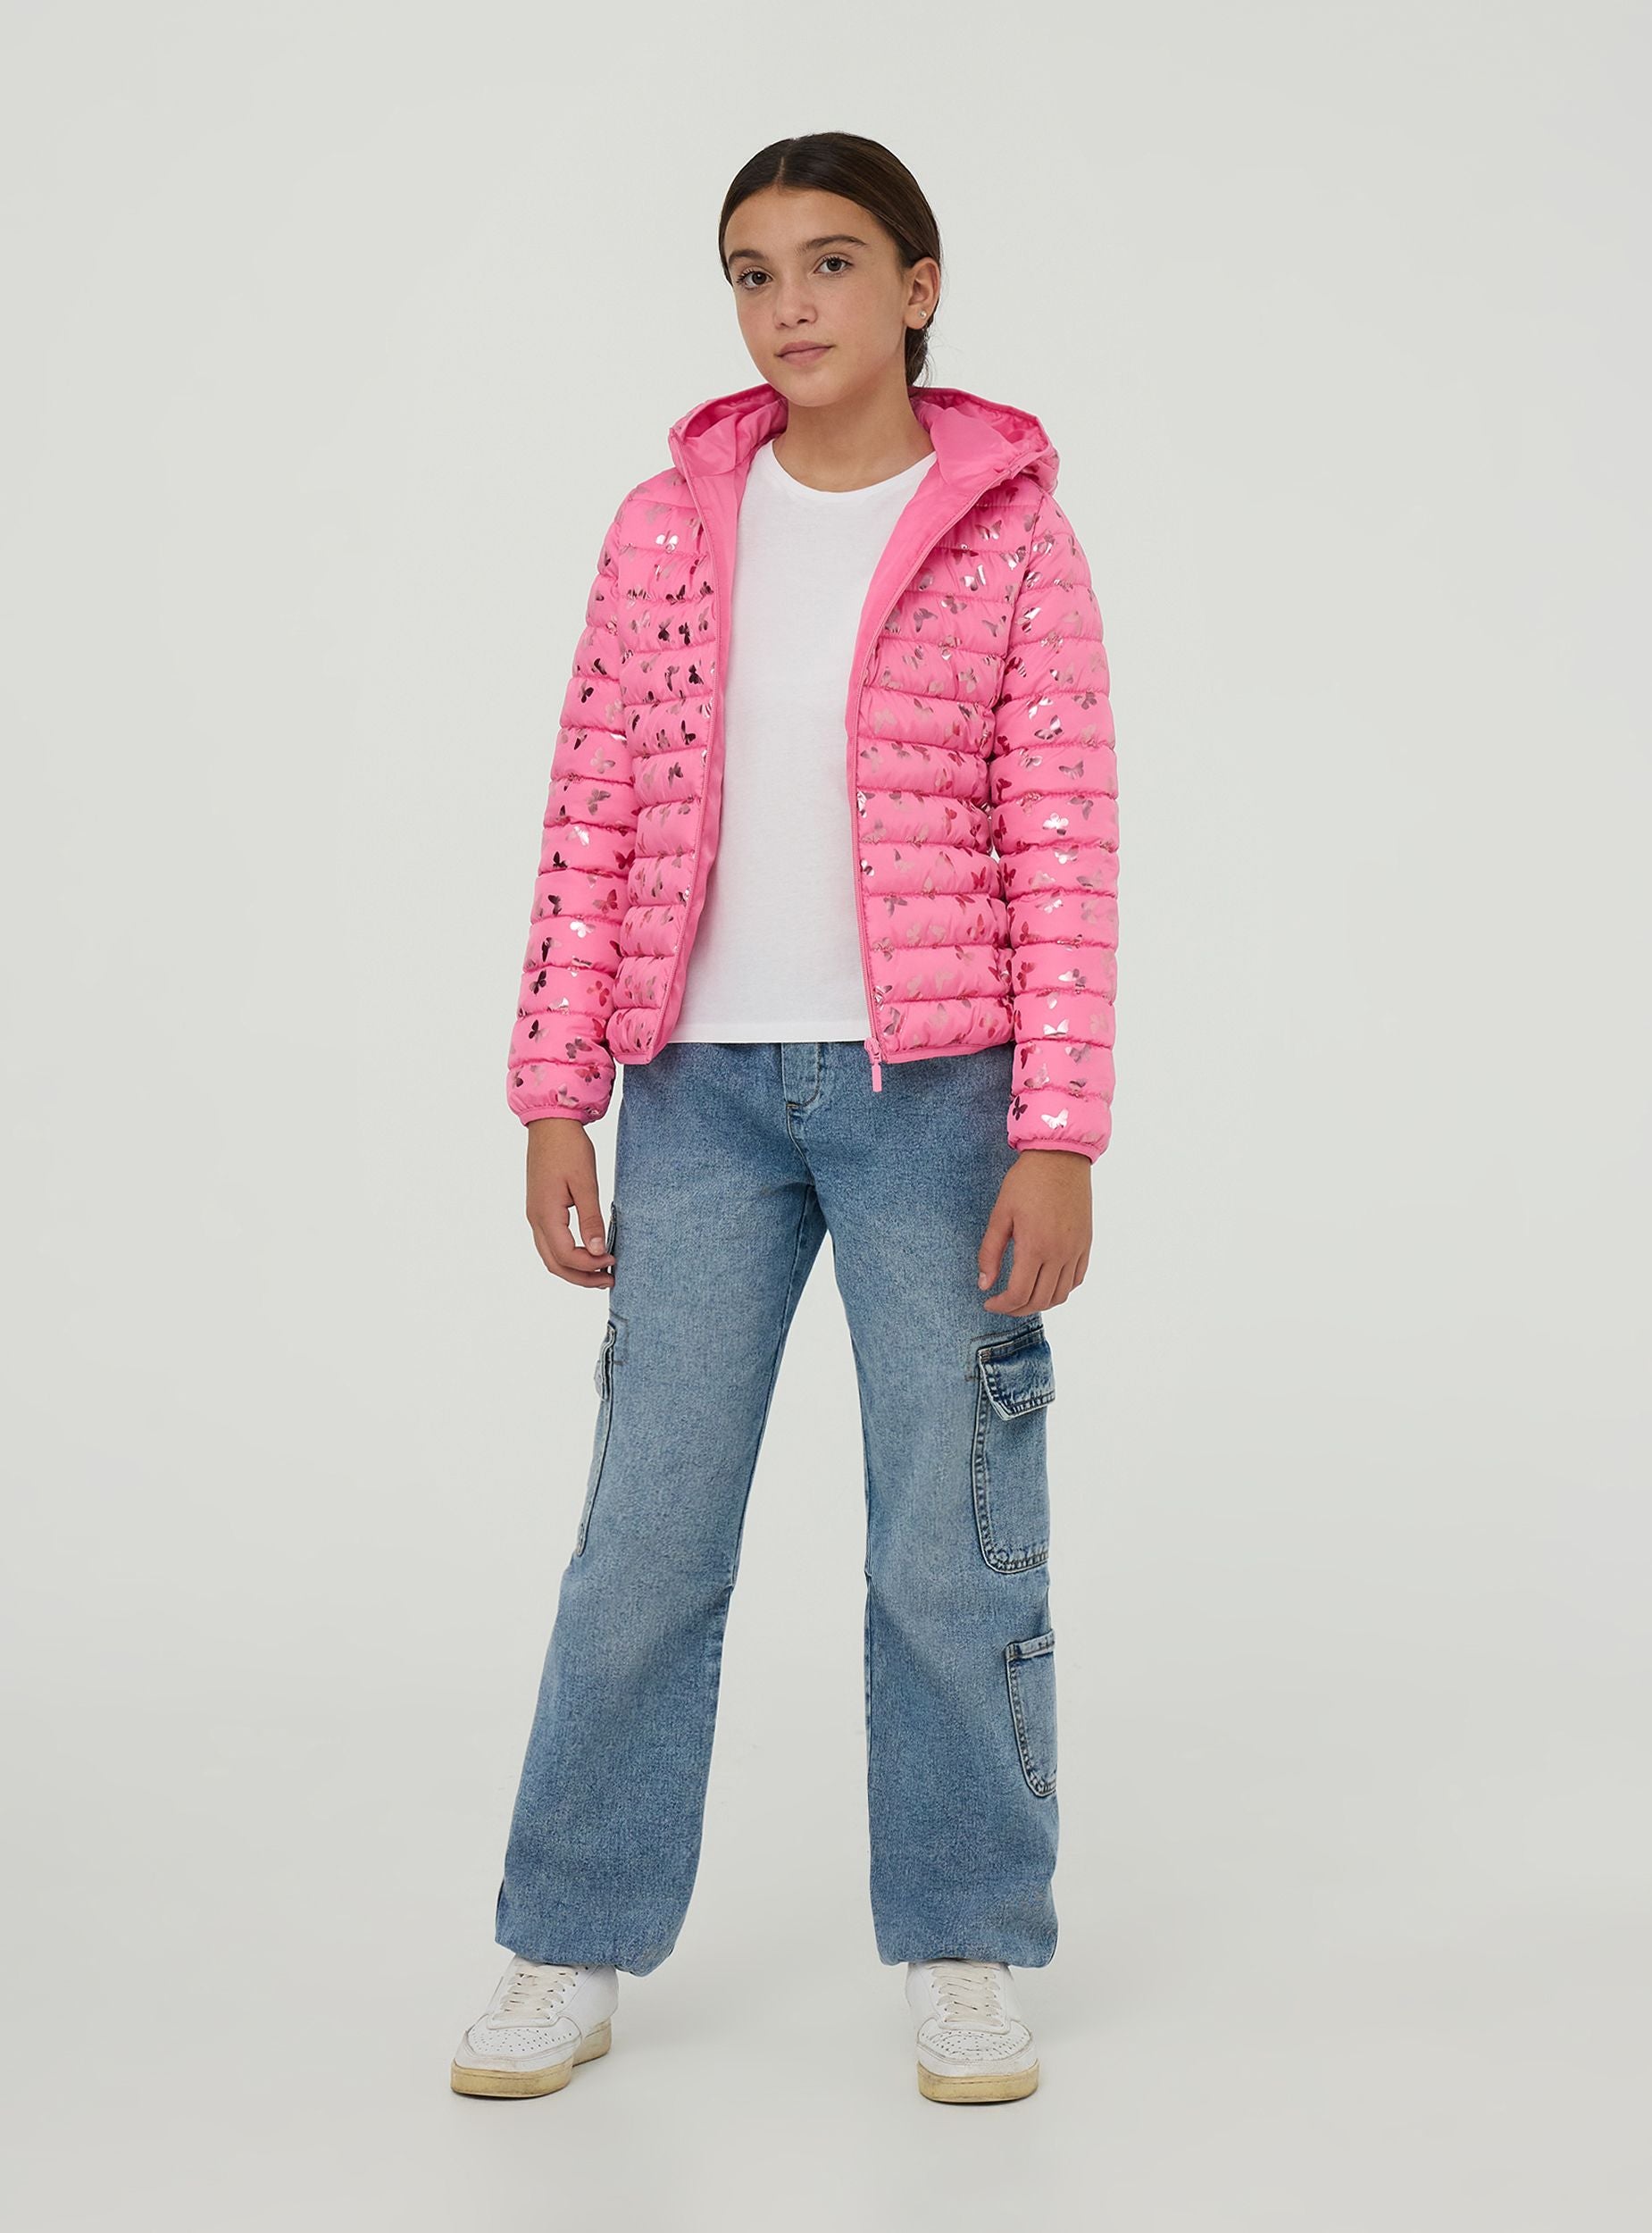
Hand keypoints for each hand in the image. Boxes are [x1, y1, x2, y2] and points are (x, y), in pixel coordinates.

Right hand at [525, 1118, 615, 1288]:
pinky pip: (550, 1243)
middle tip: (609, 1279)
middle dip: (582, 1277)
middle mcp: (535, 1219)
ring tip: (600, 1271)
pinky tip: (587, 1252)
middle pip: (555, 1264)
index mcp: (546, 1214)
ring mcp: (534, 1215)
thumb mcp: (585, 1183)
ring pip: (550, 1256)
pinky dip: (567, 1255)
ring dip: (574, 1268)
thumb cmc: (569, 1148)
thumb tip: (599, 1251)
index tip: (614, 1260)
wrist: (550, 1123)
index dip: (591, 1265)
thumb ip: (591, 1219)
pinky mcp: (539, 1209)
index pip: (566, 1256)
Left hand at [977, 1150, 1091, 1312]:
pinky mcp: (1085, 1244)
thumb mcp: (1000, 1214)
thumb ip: (990, 1252)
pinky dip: (1061, 1289)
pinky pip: (1077, 1279)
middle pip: (1040, 1300)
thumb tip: (984, 1283)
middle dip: (1018, 1309)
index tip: (989, 1302)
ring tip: (1023, 1297)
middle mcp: (1059, 1254)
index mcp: (1035, 1247)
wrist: (1060, 1158)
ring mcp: (1076, 1250)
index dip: (1002, 1305)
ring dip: (1040, 1303)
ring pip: (1061, 1295)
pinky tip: (1046, 1283)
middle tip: (1002, 1303)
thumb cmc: (1027, 1182)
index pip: (1019, 1294)